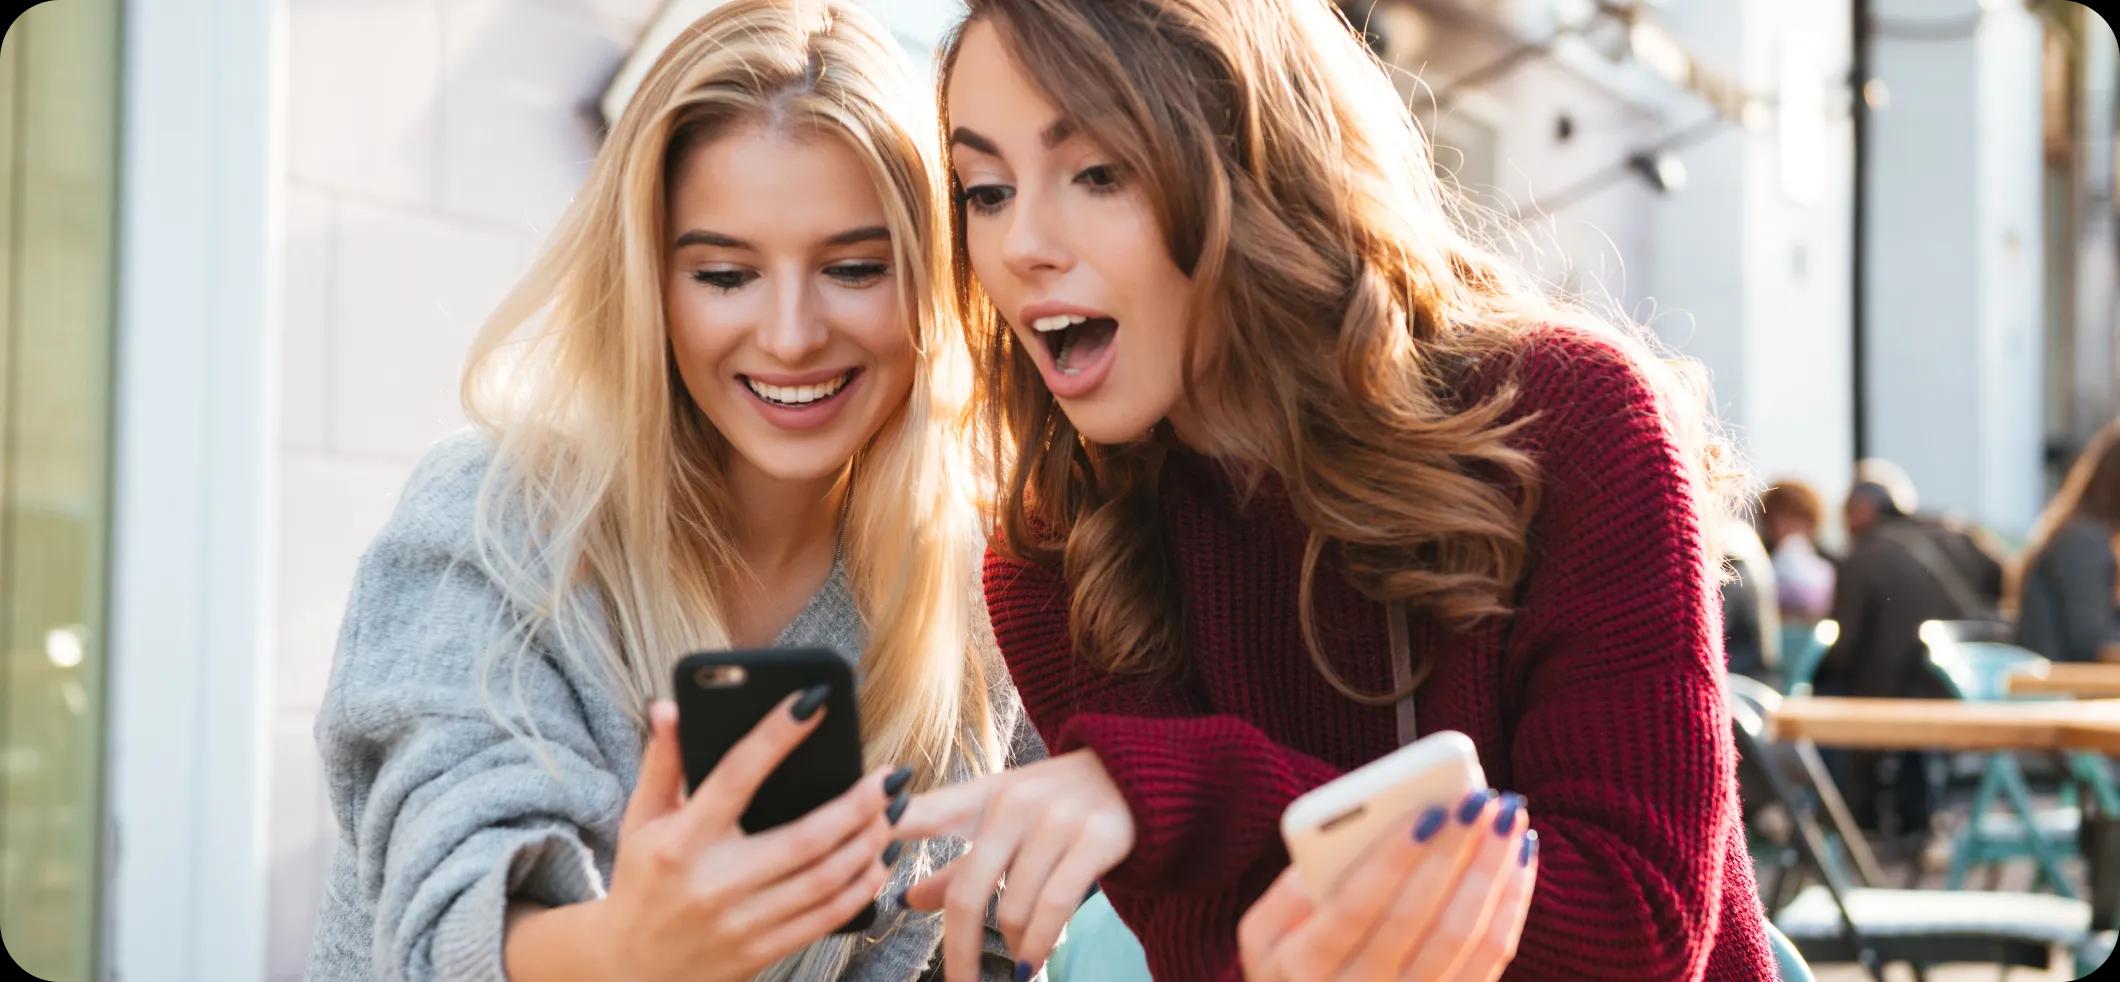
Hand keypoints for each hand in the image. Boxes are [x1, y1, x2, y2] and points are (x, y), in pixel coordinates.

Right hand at [584, 692, 907, 980]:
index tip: (815, 700)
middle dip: (858, 804)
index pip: (735, 776)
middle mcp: (714, 883)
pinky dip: (862, 886)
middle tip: (891, 776)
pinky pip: (826, 918)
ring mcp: (740, 924)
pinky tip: (882, 858)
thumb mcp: (640, 820)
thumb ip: (663, 763)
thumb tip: (669, 706)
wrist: (628, 968)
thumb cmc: (641, 881)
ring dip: (870, 843)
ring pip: (825, 879)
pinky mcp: (760, 952)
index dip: (776, 735)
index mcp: (680, 842)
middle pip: (804, 838)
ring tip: (896, 810)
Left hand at [895, 748, 1134, 980]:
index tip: (859, 855)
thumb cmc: (1061, 806)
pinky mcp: (1097, 836)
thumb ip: (960, 864)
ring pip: (1014, 907)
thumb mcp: (1008, 825)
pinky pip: (1055, 905)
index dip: (888, 829)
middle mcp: (1016, 803)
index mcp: (985, 796)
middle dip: (958, 951)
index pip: (925, 812)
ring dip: (1012, 950)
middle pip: (968, 891)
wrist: (1141, 775)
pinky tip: (1032, 965)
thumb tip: (909, 900)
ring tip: (1018, 966)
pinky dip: (1038, 945)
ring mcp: (1058, 818)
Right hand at [1238, 789, 1538, 981]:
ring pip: (1462, 939)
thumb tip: (1340, 840)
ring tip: (1507, 818)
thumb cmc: (1289, 966)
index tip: (1428, 810)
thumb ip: (1287, 891)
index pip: (1353, 908)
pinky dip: (1510, 907)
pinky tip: (1517, 860)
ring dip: (1490, 873)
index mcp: (1300, 967)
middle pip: (1416, 920)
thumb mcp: (1261, 935)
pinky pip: (1490, 960)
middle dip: (1453, 854)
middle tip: (1480, 800)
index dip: (1393, 860)